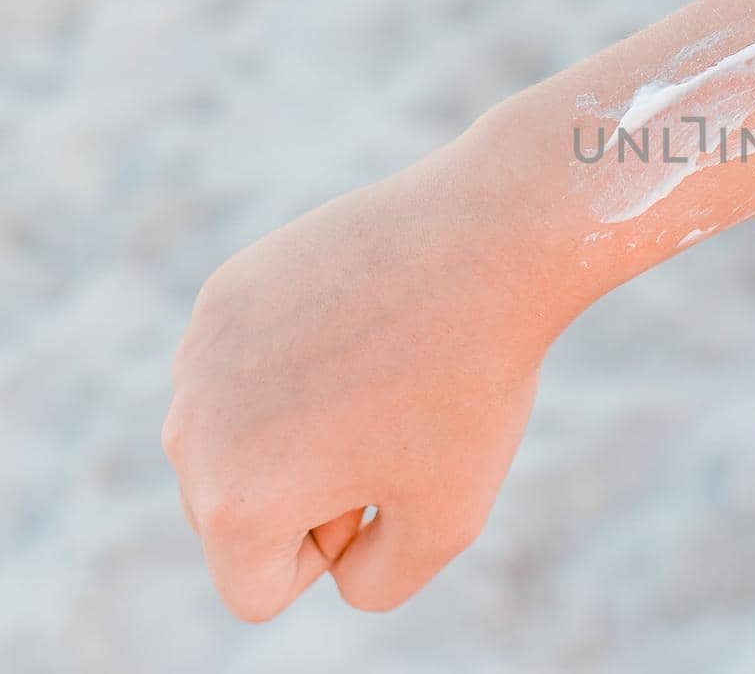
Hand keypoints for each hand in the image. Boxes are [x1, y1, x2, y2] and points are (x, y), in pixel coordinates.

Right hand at [163, 132, 570, 619]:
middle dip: (309, 491)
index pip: (257, 589)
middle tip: (391, 420)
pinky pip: (249, 367)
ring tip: (379, 369)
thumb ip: (375, 581)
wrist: (484, 244)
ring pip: (239, 437)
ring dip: (299, 427)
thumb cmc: (472, 387)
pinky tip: (362, 318)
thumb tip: (330, 564)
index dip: (337, 551)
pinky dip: (301, 359)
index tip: (390, 483)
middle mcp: (191, 431)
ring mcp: (198, 355)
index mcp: (234, 504)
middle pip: (235, 512)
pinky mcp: (223, 294)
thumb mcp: (447, 521)